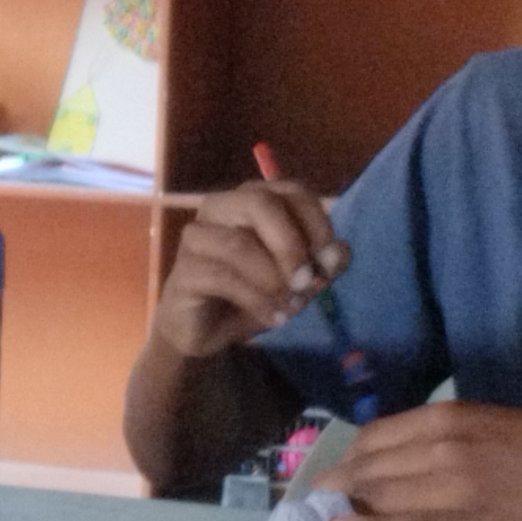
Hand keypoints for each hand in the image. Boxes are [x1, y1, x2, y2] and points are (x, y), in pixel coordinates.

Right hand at [153, 180, 346, 359]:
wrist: (205, 329)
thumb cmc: (252, 293)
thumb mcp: (296, 280)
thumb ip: (322, 264)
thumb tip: (339, 252)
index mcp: (252, 200)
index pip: (290, 191)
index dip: (316, 223)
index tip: (328, 261)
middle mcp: (220, 208)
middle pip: (259, 203)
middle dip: (290, 244)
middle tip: (305, 281)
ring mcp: (195, 237)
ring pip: (238, 244)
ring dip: (273, 279)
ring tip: (289, 307)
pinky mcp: (182, 271)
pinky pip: (222, 277)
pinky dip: (256, 299)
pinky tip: (272, 317)